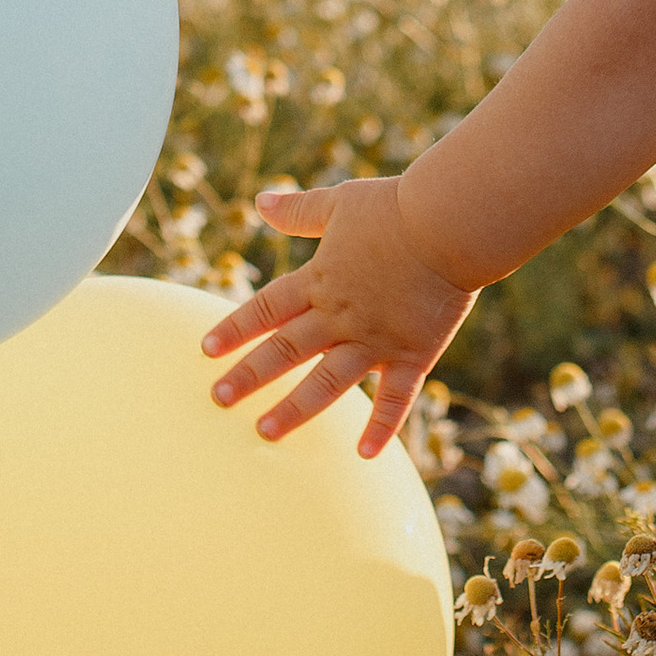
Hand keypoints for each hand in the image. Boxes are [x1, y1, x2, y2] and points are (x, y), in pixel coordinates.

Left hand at [201, 179, 476, 454]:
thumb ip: (300, 210)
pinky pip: (394, 398)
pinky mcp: (411, 354)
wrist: (449, 224)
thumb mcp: (340, 202)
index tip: (206, 349)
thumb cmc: (396, 207)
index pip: (266, 309)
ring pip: (325, 383)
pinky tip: (365, 454)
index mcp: (320, 279)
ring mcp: (374, 339)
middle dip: (248, 376)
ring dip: (293, 409)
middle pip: (285, 350)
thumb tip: (259, 202)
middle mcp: (339, 315)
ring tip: (264, 433)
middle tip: (218, 399)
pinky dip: (381, 426)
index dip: (235, 328)